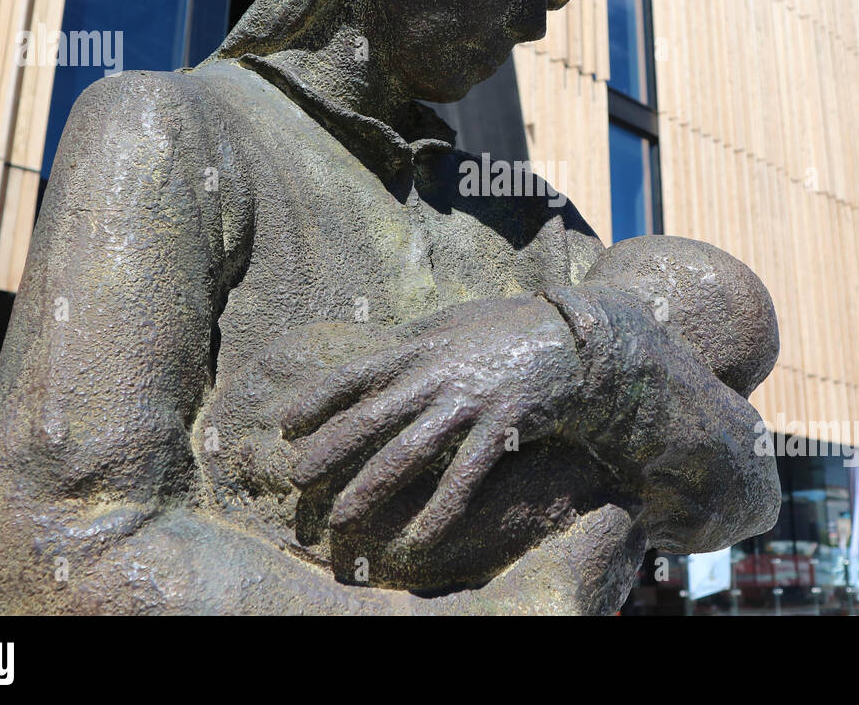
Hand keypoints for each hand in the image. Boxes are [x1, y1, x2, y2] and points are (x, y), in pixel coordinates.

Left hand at [279, 295, 586, 552]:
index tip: (285, 425)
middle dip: (329, 450)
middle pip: (371, 417)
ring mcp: (469, 401)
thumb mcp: (456, 320)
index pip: (355, 372)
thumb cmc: (510, 327)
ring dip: (370, 488)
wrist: (573, 338)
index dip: (317, 399)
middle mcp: (438, 373)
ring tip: (340, 518)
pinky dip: (439, 513)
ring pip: (408, 453)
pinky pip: (464, 478)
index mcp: (422, 346)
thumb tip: (380, 349)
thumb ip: (418, 337)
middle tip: (295, 479)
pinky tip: (417, 540)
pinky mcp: (501, 426)